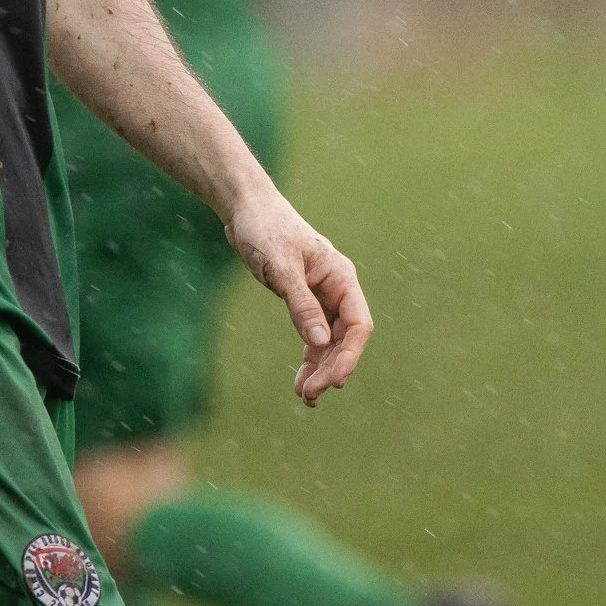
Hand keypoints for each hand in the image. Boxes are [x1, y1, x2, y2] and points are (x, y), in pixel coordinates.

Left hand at [224, 191, 373, 404]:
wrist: (246, 209)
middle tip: (309, 395)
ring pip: (331, 341)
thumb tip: (319, 342)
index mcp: (341, 277)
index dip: (349, 355)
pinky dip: (310, 357)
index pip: (358, 324)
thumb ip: (301, 305)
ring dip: (321, 368)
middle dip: (332, 368)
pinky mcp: (304, 300)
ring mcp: (322, 295)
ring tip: (305, 396)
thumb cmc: (265, 230)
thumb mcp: (281, 268)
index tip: (332, 381)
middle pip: (346, 338)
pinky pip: (314, 335)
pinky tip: (300, 379)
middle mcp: (337, 288)